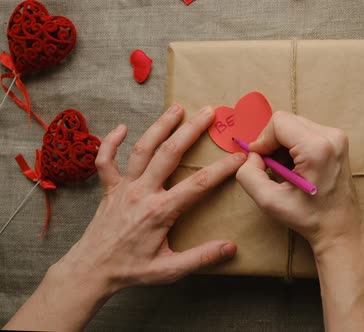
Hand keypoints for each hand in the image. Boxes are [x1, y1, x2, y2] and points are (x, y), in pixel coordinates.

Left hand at [54, 104, 245, 293]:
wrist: (91, 271)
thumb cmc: (132, 270)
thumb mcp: (169, 270)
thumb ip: (201, 257)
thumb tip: (230, 247)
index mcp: (161, 211)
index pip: (199, 183)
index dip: (223, 168)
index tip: (240, 155)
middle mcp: (142, 192)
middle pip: (169, 153)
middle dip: (191, 130)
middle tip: (208, 112)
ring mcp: (123, 187)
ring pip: (142, 149)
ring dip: (160, 126)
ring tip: (176, 108)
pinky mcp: (109, 189)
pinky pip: (105, 161)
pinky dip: (110, 142)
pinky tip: (122, 128)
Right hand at [237, 112, 363, 331]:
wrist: (341, 232)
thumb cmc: (310, 220)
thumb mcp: (270, 201)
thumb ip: (249, 174)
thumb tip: (247, 155)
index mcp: (319, 146)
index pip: (277, 122)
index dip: (260, 141)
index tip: (256, 162)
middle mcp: (333, 136)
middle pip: (286, 121)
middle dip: (271, 143)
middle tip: (267, 169)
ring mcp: (339, 138)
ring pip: (295, 126)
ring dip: (281, 146)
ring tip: (282, 173)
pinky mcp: (339, 143)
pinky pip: (305, 134)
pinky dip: (293, 147)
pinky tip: (293, 170)